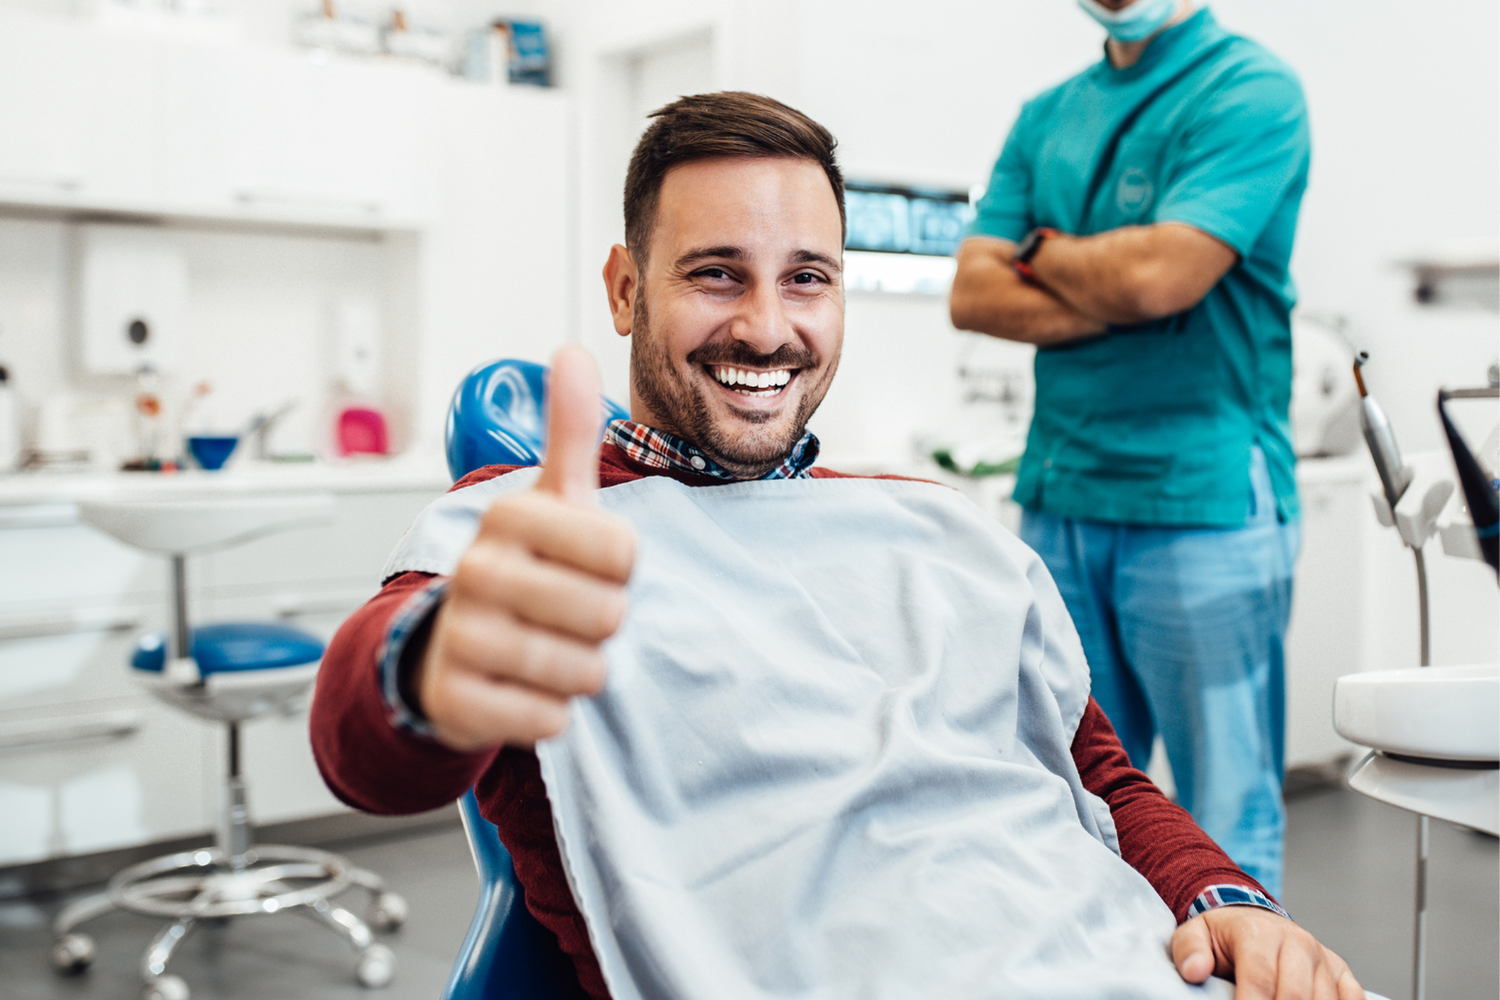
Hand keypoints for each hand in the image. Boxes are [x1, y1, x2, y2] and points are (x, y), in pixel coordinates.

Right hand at [416, 346, 636, 752]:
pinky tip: (526, 689)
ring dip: (582, 670)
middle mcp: (477, 570)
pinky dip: (551, 713)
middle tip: (569, 615)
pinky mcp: (455, 698)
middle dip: (603, 625)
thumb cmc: (526, 566)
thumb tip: (571, 351)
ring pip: (582, 671)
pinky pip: (548, 719)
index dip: (622, 572)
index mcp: (511, 516)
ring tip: (551, 650)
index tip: (588, 567)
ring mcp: (461, 635)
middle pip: (608, 616)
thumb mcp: (552, 498)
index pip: (625, 555)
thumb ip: (567, 429)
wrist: (454, 644)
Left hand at [1172, 907, 1362, 999]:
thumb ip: (1189, 950)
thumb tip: (1193, 971)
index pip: (1259, 979)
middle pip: (1296, 996)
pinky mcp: (1342, 974)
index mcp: (1259, 933)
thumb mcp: (1195, 934)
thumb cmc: (1224, 936)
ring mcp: (1324, 959)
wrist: (1254, 920)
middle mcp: (1298, 943)